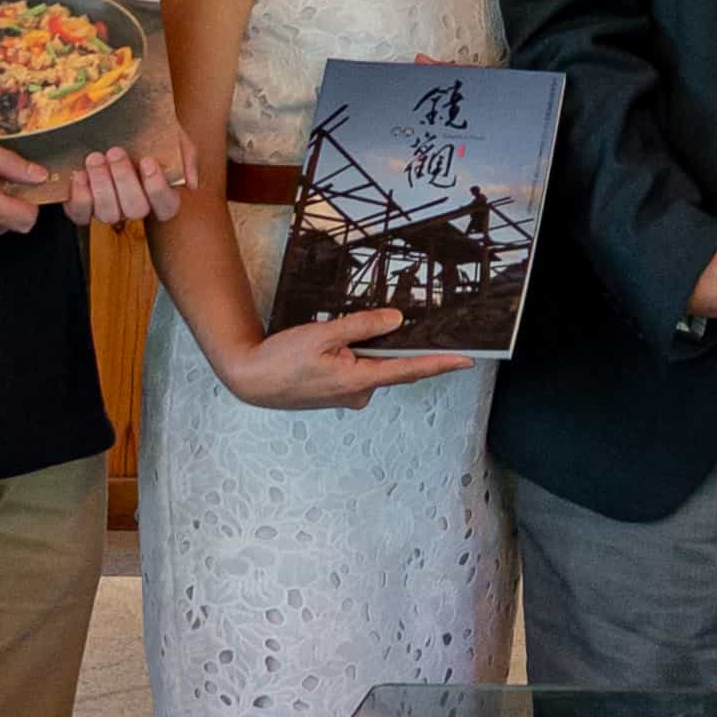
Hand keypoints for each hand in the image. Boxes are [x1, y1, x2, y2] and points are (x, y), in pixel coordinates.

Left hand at [63, 132, 193, 230]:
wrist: (119, 124)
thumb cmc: (151, 133)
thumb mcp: (175, 137)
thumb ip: (187, 155)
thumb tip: (191, 183)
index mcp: (161, 196)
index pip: (166, 206)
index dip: (157, 188)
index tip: (148, 161)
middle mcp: (135, 207)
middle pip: (134, 210)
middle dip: (124, 181)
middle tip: (115, 152)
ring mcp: (110, 208)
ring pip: (108, 214)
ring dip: (101, 186)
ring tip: (95, 158)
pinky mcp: (84, 206)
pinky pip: (81, 215)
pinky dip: (79, 198)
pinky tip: (80, 175)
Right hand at [219, 307, 472, 410]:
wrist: (250, 380)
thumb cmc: (282, 359)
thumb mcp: (322, 333)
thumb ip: (362, 325)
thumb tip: (397, 320)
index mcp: (358, 380)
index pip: (409, 370)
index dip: (440, 364)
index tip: (466, 360)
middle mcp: (359, 394)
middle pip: (391, 365)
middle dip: (394, 346)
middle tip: (391, 324)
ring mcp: (349, 396)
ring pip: (371, 366)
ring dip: (364, 350)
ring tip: (331, 337)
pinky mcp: (339, 394)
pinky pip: (357, 371)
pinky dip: (353, 357)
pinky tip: (328, 348)